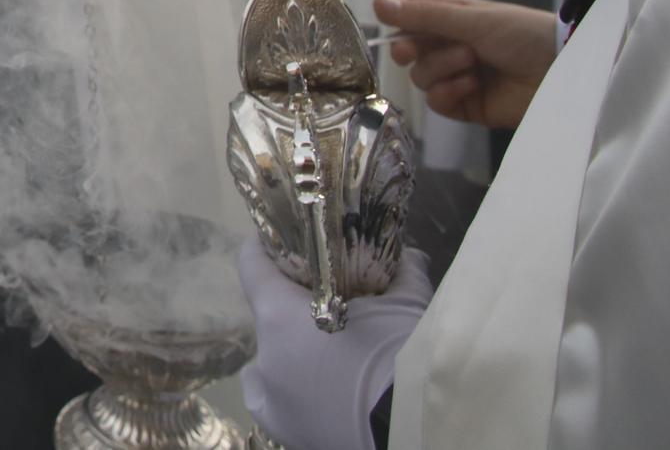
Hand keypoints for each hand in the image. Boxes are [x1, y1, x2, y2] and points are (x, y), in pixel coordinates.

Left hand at [238, 235, 431, 449]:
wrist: (418, 424)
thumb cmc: (405, 356)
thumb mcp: (408, 306)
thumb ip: (403, 274)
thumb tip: (408, 256)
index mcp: (279, 315)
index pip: (251, 267)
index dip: (263, 250)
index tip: (277, 241)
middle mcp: (266, 354)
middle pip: (270, 317)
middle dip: (296, 309)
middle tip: (331, 305)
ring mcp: (272, 396)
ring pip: (271, 360)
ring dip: (294, 351)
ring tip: (331, 353)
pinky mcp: (285, 428)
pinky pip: (269, 403)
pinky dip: (281, 393)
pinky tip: (303, 390)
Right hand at [373, 0, 558, 127]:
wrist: (564, 70)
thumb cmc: (523, 33)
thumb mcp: (473, 18)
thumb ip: (424, 15)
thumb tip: (376, 3)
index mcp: (453, 19)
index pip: (411, 16)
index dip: (397, 19)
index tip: (387, 19)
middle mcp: (452, 48)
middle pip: (408, 51)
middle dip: (409, 49)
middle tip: (411, 49)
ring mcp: (459, 78)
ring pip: (421, 77)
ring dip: (442, 68)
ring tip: (472, 62)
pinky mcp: (468, 106)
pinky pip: (437, 102)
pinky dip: (448, 93)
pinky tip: (470, 84)